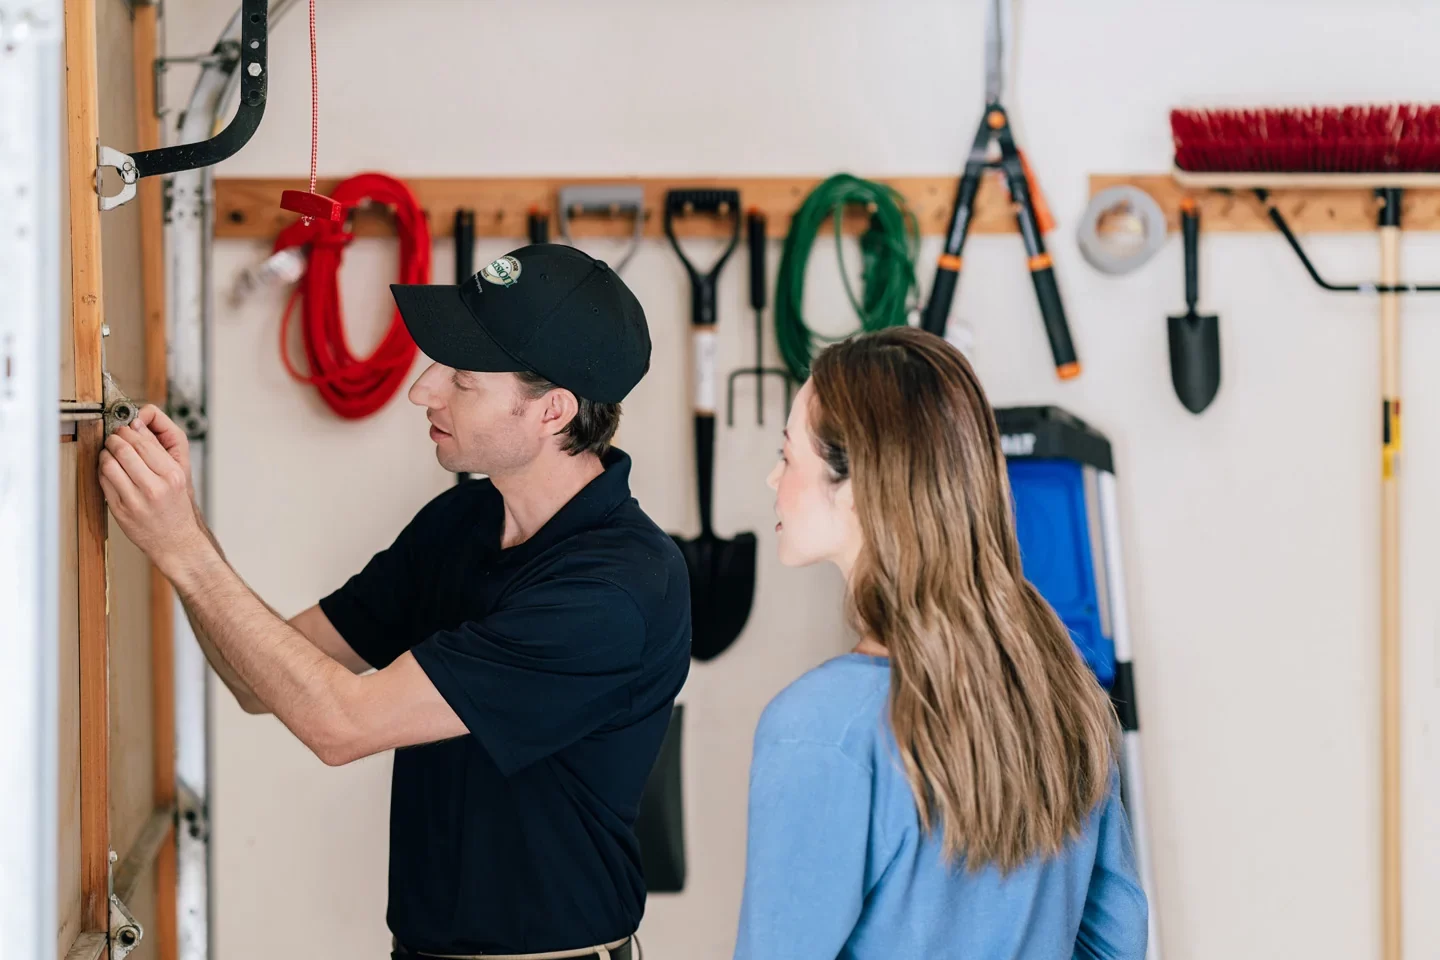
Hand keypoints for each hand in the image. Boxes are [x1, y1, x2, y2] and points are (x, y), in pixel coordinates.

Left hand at [99, 411, 207, 573]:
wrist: (176, 541)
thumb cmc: (177, 508)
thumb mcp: (179, 477)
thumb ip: (159, 451)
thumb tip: (138, 427)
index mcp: (172, 475)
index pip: (144, 442)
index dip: (129, 430)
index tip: (125, 427)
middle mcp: (154, 487)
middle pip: (124, 450)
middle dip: (115, 438)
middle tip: (114, 437)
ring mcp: (135, 500)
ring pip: (109, 464)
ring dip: (105, 453)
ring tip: (109, 452)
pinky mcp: (120, 510)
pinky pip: (103, 482)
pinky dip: (102, 471)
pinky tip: (108, 470)